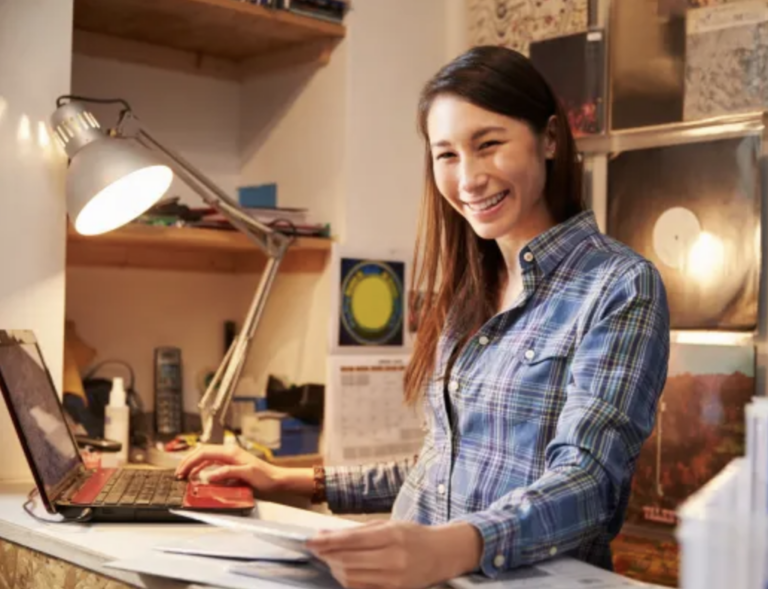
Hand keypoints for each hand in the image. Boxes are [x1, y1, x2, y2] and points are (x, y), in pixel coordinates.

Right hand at [175, 444, 288, 495]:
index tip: (181, 472)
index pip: (204, 453)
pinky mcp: (232, 464)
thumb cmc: (265, 477)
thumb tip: (210, 475)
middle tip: (178, 473)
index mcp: (231, 452)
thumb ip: (228, 473)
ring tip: (184, 475)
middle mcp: (229, 452)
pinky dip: (202, 468)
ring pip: (206, 457)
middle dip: (188, 461)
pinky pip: (212, 463)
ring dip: (194, 464)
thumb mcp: (247, 474)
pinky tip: (198, 475)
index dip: (190, 462)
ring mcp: (230, 458)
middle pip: (202, 452)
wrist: (277, 480)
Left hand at [307, 521, 482, 588]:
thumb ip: (355, 531)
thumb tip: (323, 535)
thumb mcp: (387, 525)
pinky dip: (347, 581)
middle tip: (319, 549)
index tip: (310, 541)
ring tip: (331, 559)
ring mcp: (394, 579)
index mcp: (391, 536)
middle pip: (348, 562)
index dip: (327, 542)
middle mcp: (393, 559)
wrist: (441, 555)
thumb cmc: (412, 536)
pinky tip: (344, 571)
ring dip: (335, 569)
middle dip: (328, 556)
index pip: (351, 540)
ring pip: (351, 578)